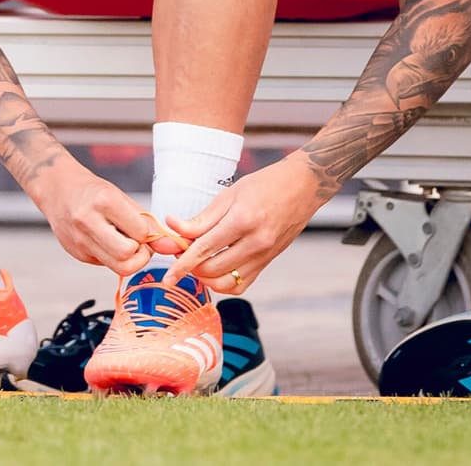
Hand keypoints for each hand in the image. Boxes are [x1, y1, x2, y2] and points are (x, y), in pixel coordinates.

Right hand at [38, 163, 156, 276]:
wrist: (58, 189)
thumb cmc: (92, 191)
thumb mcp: (119, 196)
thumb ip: (143, 220)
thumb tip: (166, 243)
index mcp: (104, 201)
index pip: (139, 232)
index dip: (147, 235)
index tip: (145, 231)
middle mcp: (89, 221)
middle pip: (127, 255)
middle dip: (140, 254)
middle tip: (139, 245)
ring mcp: (80, 240)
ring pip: (116, 267)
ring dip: (128, 260)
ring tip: (126, 245)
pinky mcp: (76, 253)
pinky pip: (104, 264)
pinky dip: (111, 258)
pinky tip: (107, 242)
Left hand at [161, 151, 327, 293]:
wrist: (303, 187)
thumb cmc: (264, 185)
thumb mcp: (229, 194)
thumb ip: (202, 217)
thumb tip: (173, 226)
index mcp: (242, 220)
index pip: (204, 249)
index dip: (182, 264)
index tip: (167, 277)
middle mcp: (255, 243)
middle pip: (212, 269)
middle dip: (190, 266)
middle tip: (180, 253)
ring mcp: (264, 256)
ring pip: (225, 282)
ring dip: (205, 277)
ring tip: (196, 261)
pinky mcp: (268, 262)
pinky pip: (241, 285)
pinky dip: (223, 283)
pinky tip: (214, 269)